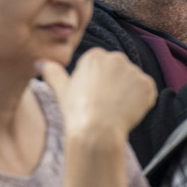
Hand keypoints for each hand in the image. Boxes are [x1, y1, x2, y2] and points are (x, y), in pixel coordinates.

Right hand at [40, 52, 156, 151]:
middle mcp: (117, 58)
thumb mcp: (61, 89)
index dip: (96, 84)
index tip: (91, 96)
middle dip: (114, 86)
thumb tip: (39, 61)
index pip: (100, 67)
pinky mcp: (148, 85)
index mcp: (95, 56)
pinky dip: (140, 103)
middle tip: (103, 104)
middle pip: (118, 72)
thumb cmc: (77, 111)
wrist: (97, 130)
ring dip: (127, 94)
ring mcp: (135, 71)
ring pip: (132, 83)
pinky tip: (127, 112)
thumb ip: (52, 72)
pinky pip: (146, 93)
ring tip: (114, 109)